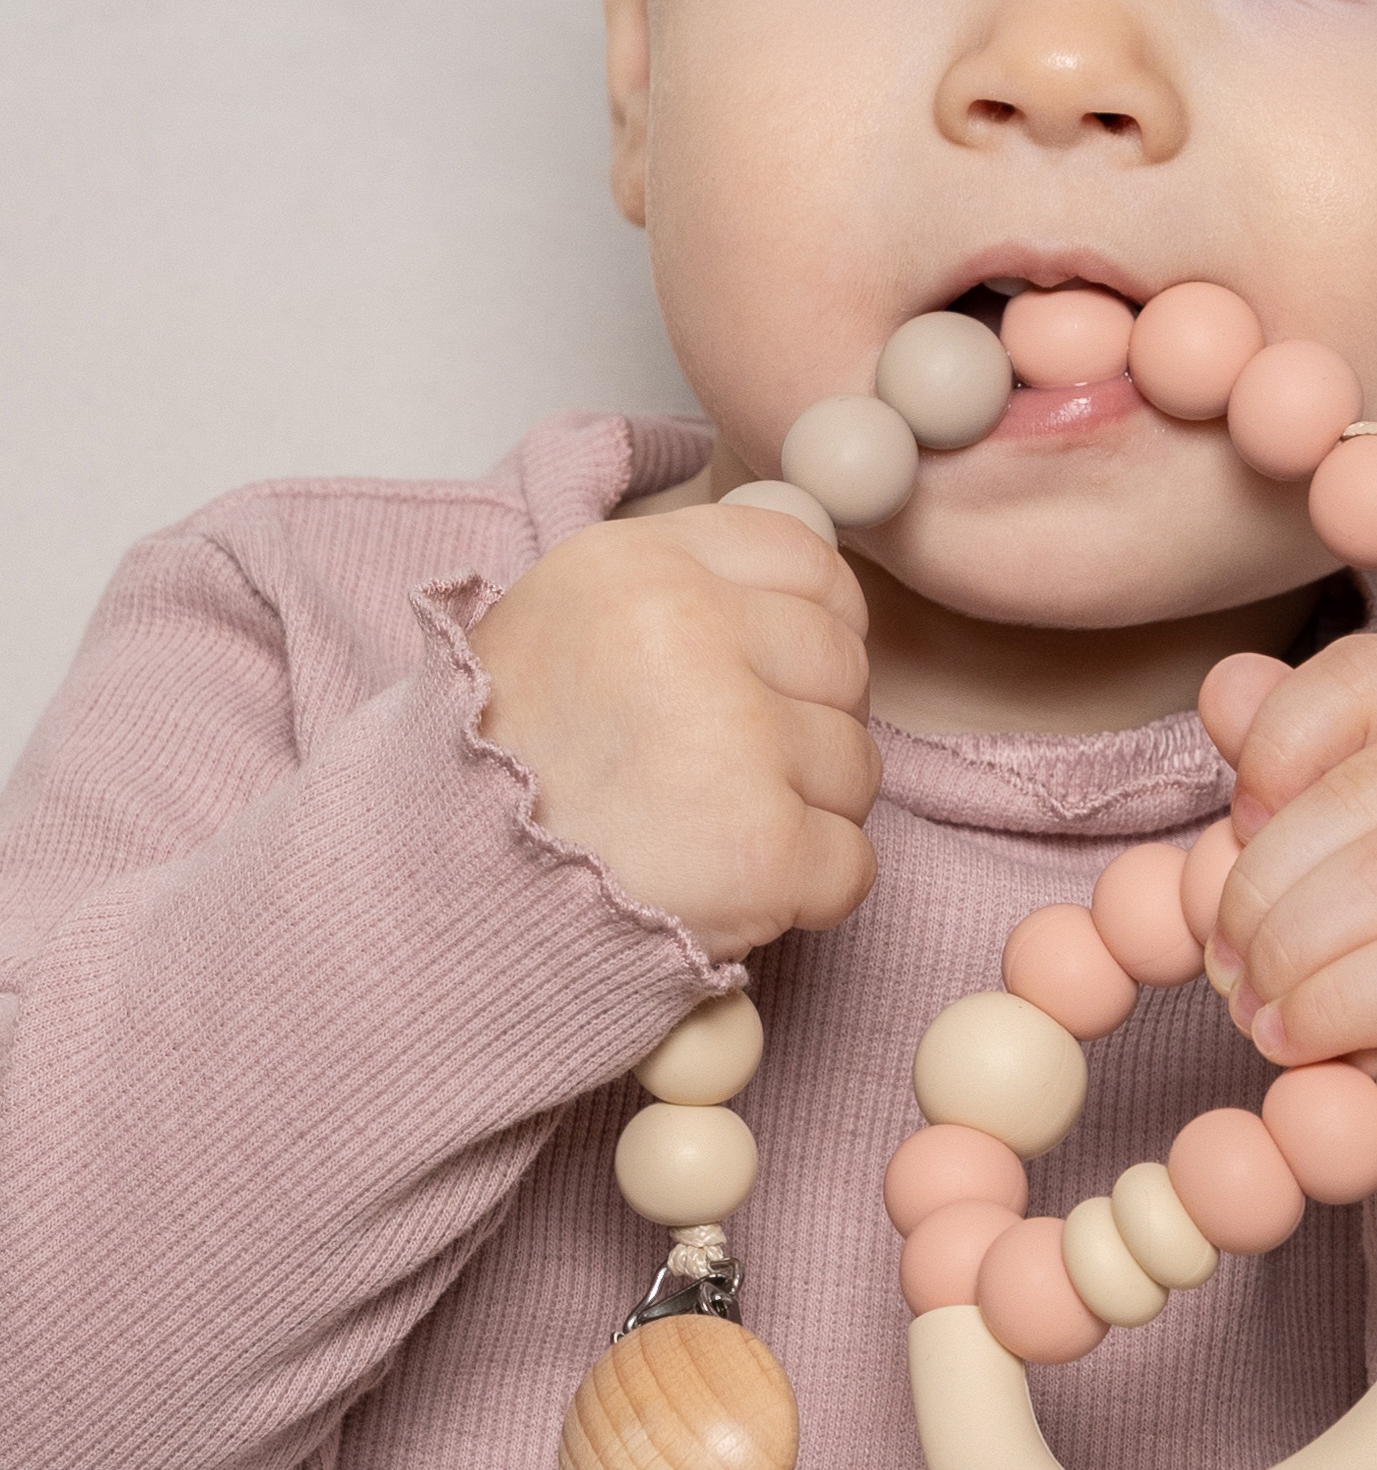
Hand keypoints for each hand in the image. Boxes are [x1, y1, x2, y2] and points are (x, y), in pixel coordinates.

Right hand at [471, 505, 880, 957]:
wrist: (426, 910)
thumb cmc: (499, 777)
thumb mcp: (557, 630)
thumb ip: (673, 597)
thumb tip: (816, 599)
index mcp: (636, 565)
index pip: (807, 560)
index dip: (810, 628)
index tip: (774, 680)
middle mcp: (687, 630)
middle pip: (843, 665)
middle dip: (805, 730)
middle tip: (718, 781)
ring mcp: (730, 737)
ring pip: (856, 766)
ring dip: (804, 816)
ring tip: (702, 838)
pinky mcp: (762, 847)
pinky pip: (852, 864)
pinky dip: (806, 895)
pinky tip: (726, 894)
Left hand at [1199, 635, 1376, 1117]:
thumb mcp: (1366, 837)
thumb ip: (1295, 765)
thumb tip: (1224, 692)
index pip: (1364, 676)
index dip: (1276, 745)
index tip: (1237, 826)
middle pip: (1361, 790)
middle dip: (1263, 884)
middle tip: (1225, 960)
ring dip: (1293, 950)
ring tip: (1254, 1005)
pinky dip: (1338, 1006)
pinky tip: (1299, 1035)